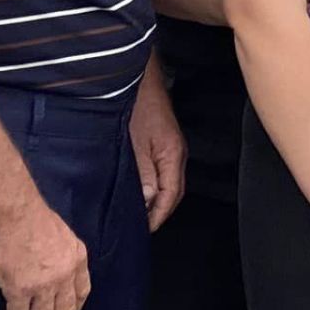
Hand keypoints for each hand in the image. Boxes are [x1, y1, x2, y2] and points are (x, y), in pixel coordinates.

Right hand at [0, 201, 90, 309]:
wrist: (17, 215)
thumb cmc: (37, 220)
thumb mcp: (66, 237)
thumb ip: (67, 257)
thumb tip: (62, 273)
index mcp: (77, 261)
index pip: (82, 294)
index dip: (73, 309)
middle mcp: (64, 276)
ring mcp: (42, 286)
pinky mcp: (19, 290)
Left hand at [130, 64, 185, 231]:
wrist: (135, 76)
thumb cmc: (134, 104)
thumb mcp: (133, 144)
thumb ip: (142, 174)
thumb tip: (147, 201)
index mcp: (172, 155)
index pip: (171, 196)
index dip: (156, 217)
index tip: (140, 233)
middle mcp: (176, 153)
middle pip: (172, 192)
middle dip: (157, 212)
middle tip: (136, 229)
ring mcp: (170, 146)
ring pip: (166, 182)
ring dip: (153, 199)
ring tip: (133, 214)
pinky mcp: (160, 140)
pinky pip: (160, 170)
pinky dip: (149, 185)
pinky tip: (134, 188)